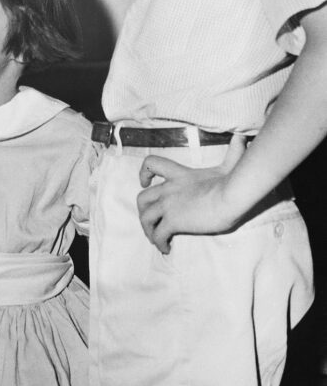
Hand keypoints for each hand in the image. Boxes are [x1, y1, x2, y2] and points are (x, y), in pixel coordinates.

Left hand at [136, 135, 248, 253]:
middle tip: (151, 221)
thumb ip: (233, 152)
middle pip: (142, 198)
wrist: (232, 196)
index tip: (145, 182)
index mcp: (179, 175)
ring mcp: (169, 205)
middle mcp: (169, 189)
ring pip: (145, 218)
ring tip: (156, 239)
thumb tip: (243, 137)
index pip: (151, 164)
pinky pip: (158, 235)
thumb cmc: (233, 181)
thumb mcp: (230, 164)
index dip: (143, 173)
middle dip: (142, 211)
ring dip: (148, 230)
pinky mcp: (174, 221)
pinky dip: (159, 243)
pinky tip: (167, 248)